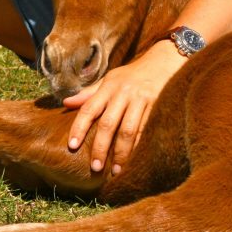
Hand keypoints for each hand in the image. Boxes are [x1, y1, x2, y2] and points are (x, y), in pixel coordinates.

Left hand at [63, 41, 183, 174]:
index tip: (72, 146)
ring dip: (121, 152)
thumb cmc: (133, 74)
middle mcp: (123, 93)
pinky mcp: (157, 106)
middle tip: (96, 167)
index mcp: (108, 87)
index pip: (89, 109)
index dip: (78, 127)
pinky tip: (134, 159)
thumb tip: (66, 103)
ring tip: (116, 170)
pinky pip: (145, 130)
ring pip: (128, 130)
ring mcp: (141, 100)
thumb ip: (90, 93)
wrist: (165, 60)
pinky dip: (138, 146)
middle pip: (108, 124)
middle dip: (100, 147)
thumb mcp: (110, 79)